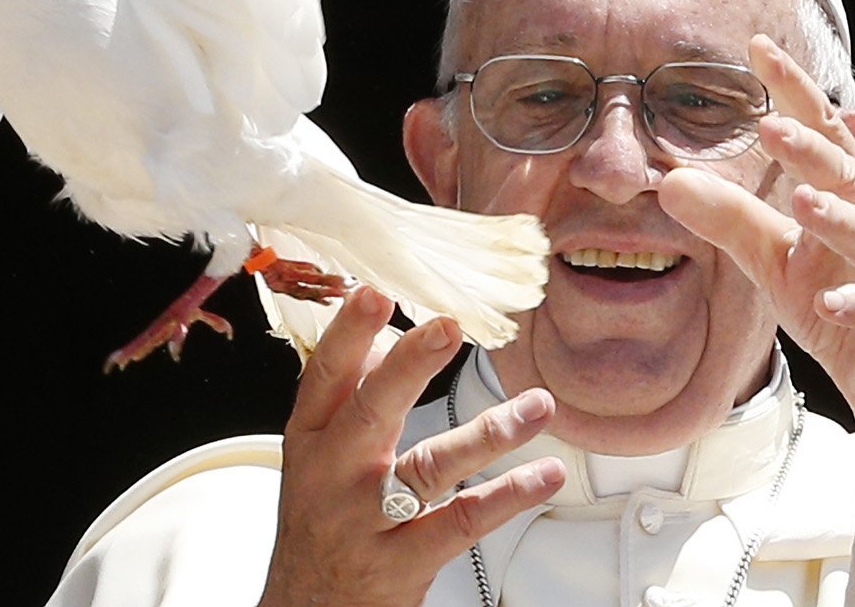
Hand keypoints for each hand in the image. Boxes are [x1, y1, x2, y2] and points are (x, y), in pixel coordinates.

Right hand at [258, 287, 564, 606]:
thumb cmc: (318, 524)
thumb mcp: (315, 457)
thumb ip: (348, 399)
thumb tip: (389, 340)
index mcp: (310, 439)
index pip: (325, 377)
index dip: (347, 334)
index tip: (373, 293)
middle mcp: (334, 475)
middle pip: (372, 412)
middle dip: (410, 367)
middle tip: (447, 328)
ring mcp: (367, 520)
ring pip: (432, 466)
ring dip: (491, 432)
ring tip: (538, 405)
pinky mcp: (403, 561)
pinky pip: (463, 521)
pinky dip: (509, 494)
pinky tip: (543, 473)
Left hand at [659, 34, 854, 485]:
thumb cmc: (838, 299)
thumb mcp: (774, 258)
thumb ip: (731, 218)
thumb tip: (671, 182)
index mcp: (852, 189)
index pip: (821, 128)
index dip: (793, 88)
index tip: (759, 47)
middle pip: (845, 173)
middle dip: (810, 150)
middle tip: (771, 125)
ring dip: (838, 219)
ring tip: (801, 202)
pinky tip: (830, 304)